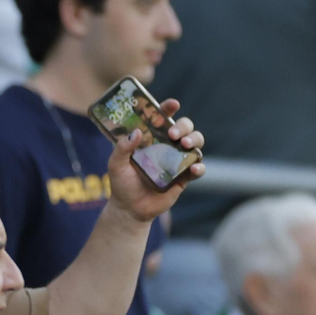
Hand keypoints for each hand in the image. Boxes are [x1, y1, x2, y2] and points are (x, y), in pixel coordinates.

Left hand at [105, 100, 204, 221]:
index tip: (172, 104)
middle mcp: (166, 146)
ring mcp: (177, 160)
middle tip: (173, 134)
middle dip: (183, 126)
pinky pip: (198, 168)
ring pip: (195, 142)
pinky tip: (194, 167)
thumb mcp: (116, 165)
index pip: (161, 118)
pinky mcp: (184, 177)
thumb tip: (136, 133)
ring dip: (194, 140)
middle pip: (184, 127)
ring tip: (184, 144)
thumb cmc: (122, 184)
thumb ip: (122, 148)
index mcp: (150, 138)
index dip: (168, 108)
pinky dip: (199, 166)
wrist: (130, 209)